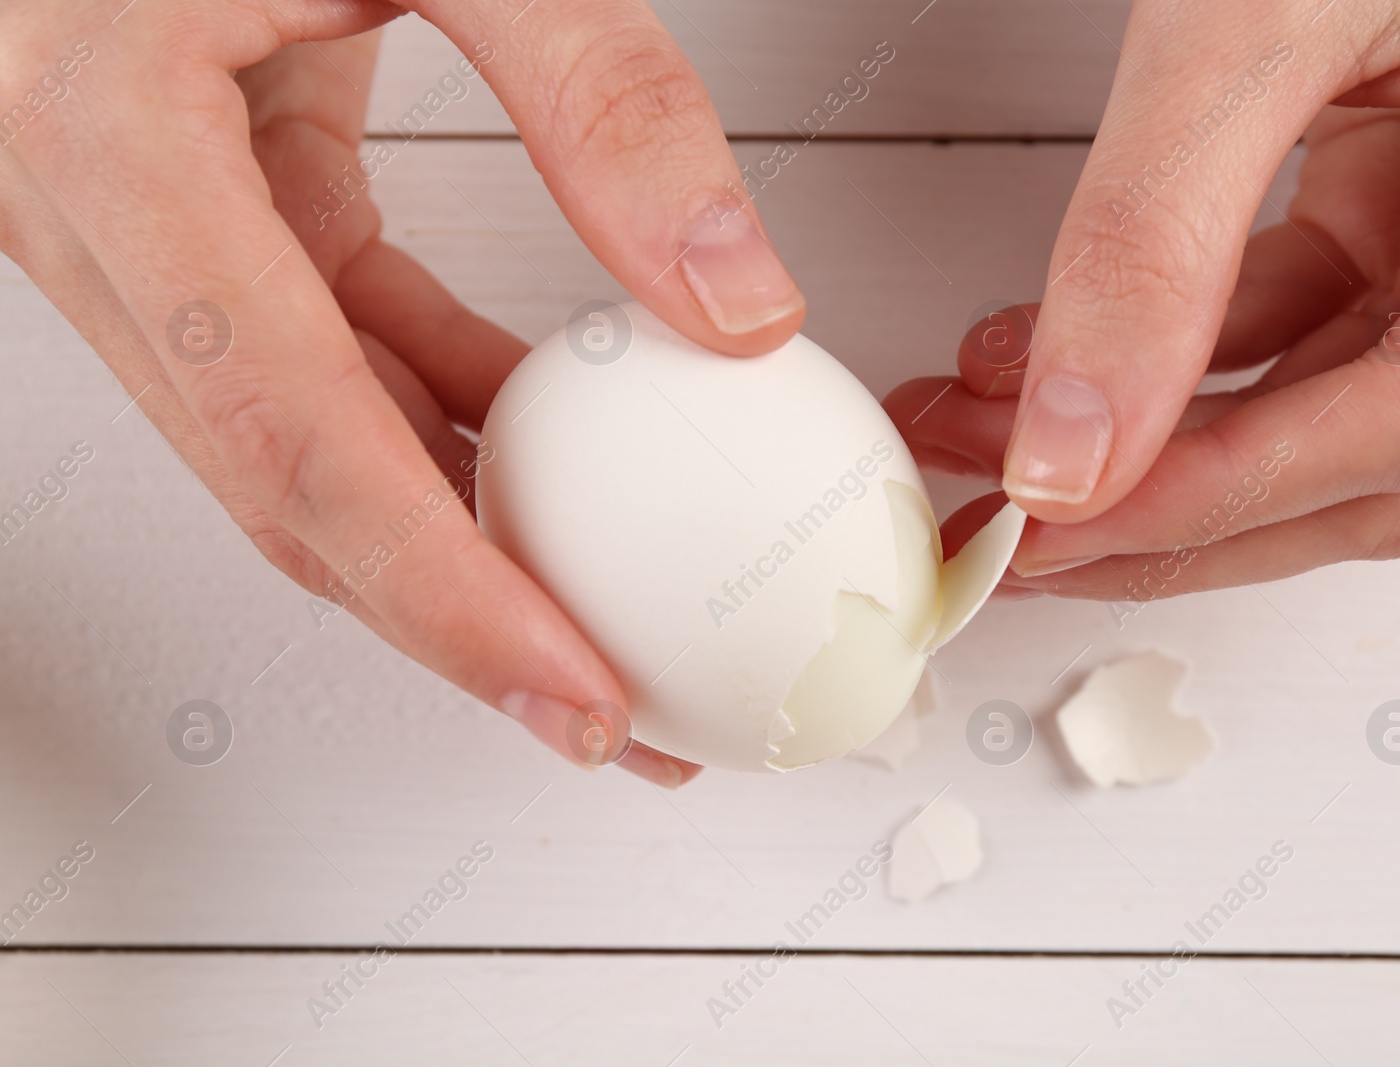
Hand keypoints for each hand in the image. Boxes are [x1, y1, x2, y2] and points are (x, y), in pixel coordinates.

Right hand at [0, 0, 806, 782]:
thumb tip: (733, 298)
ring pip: (303, 448)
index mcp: (111, 138)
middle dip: (460, 627)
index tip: (575, 693)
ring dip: (459, 548)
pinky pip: (325, 365)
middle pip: (289, 492)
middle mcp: (97, 214)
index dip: (445, 594)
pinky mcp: (202, 220)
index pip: (297, 434)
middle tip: (610, 719)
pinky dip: (442, 429)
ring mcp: (140, 233)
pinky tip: (546, 470)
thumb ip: (599, 95)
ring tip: (599, 629)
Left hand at [889, 0, 1399, 601]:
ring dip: (1144, 443)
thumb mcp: (1272, 6)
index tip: (1062, 525)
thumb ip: (1164, 230)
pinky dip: (1157, 352)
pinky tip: (1040, 358)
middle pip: (1371, 463)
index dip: (1225, 498)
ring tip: (988, 444)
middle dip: (1174, 514)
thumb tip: (1074, 443)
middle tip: (1009, 537)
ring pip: (1314, 407)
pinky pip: (1281, 316)